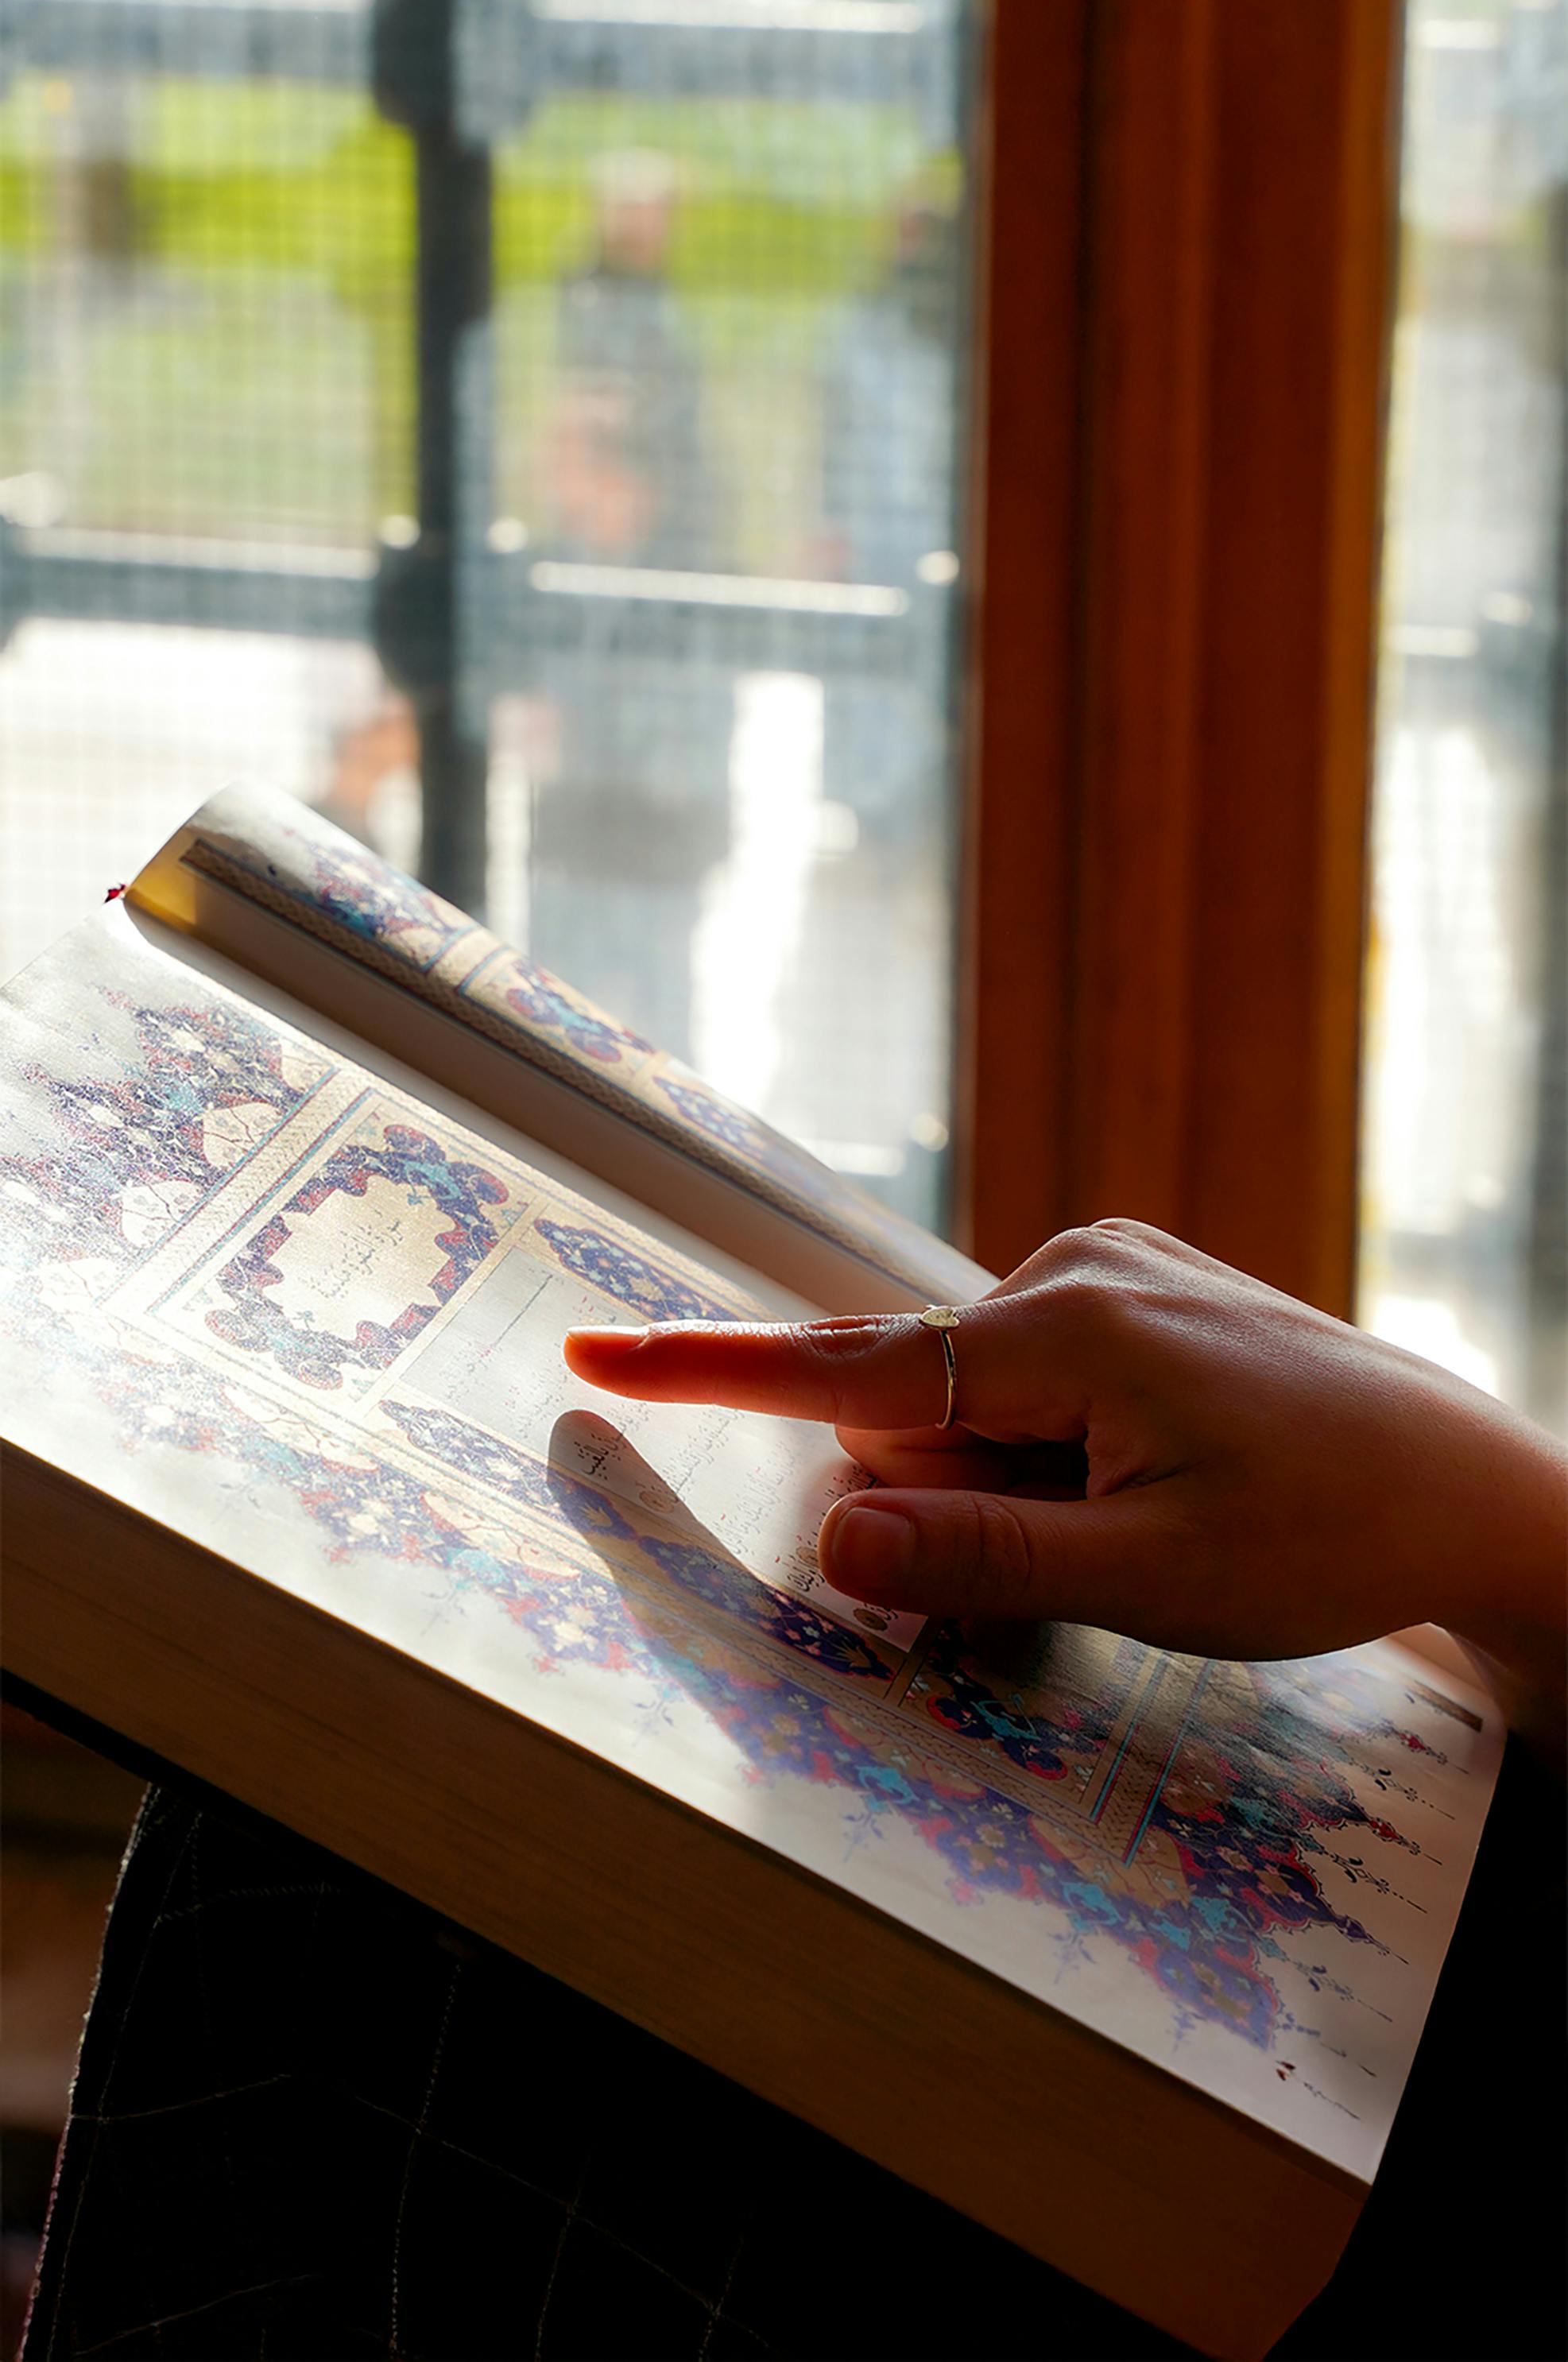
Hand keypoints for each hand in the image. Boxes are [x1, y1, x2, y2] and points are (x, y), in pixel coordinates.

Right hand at [566, 1221, 1564, 1737]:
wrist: (1468, 1487)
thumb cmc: (1328, 1537)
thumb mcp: (1151, 1577)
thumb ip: (980, 1556)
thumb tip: (826, 1536)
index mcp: (1065, 1330)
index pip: (846, 1369)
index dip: (707, 1371)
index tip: (594, 1351)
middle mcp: (1073, 1268)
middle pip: (915, 1403)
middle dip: (951, 1490)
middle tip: (1096, 1545)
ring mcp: (1108, 1267)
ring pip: (970, 1397)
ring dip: (1009, 1475)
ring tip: (1147, 1512)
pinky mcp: (1133, 1286)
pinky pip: (1025, 1375)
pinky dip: (1045, 1443)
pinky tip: (1152, 1474)